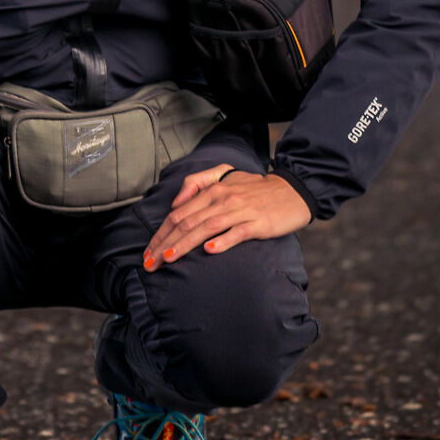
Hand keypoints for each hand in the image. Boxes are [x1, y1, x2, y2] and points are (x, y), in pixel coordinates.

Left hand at [143, 164, 311, 267]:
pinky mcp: (258, 223)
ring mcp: (241, 210)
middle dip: (165, 243)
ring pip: (207, 227)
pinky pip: (238, 232)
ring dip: (186, 243)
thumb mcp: (225, 177)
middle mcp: (223, 198)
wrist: (291, 191)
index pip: (179, 213)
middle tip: (150, 263)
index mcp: (213, 190)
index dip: (161, 233)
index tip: (148, 253)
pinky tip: (210, 251)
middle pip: (188, 221)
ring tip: (169, 257)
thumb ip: (197, 182)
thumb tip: (176, 203)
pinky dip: (223, 241)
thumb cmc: (255, 189)